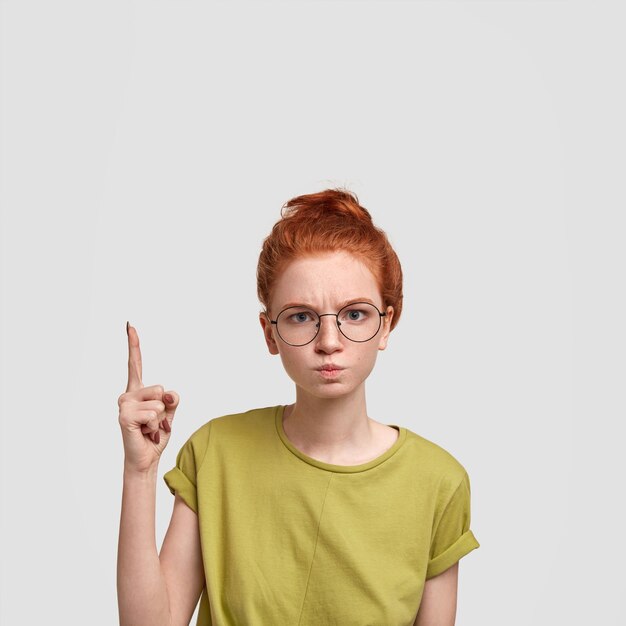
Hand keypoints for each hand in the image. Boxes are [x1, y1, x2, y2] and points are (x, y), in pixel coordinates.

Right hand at [117, 322, 179, 472]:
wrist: (146, 459)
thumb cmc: (155, 435)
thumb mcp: (169, 414)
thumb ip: (171, 400)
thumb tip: (168, 393)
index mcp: (138, 391)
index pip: (136, 364)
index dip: (134, 344)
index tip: (130, 325)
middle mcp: (128, 395)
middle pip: (161, 388)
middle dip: (165, 408)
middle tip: (154, 423)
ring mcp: (124, 405)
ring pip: (159, 403)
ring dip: (161, 420)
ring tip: (150, 429)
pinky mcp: (125, 416)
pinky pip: (154, 413)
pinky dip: (156, 426)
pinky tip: (146, 432)